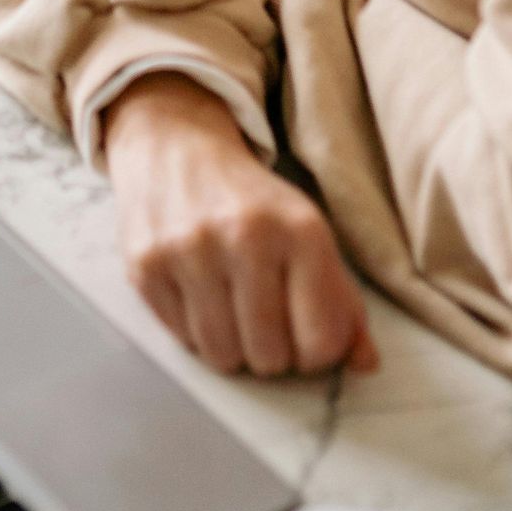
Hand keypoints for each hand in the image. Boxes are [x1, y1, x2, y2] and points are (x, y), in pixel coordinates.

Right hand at [102, 73, 377, 378]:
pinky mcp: (146, 265)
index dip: (317, 355)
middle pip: (269, 356)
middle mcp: (246, 237)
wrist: (176, 146)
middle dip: (272, 354)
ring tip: (233, 314)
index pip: (320, 340)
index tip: (307, 338)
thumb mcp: (307, 232)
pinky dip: (195, 332)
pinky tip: (200, 298)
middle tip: (266, 326)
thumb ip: (341, 300)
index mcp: (301, 230)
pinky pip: (182, 339)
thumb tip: (365, 363)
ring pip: (222, 355)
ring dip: (232, 349)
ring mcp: (191, 251)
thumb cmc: (250, 201)